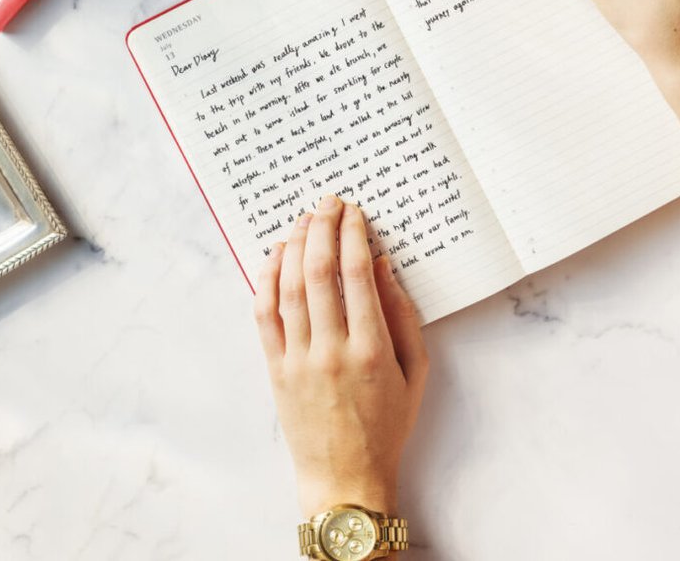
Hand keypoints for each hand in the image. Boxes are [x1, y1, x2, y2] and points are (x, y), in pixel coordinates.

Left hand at [254, 194, 428, 517]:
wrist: (345, 476)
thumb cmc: (387, 426)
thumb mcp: (415, 372)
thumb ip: (402, 316)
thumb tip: (381, 266)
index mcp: (371, 349)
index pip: (357, 274)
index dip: (353, 234)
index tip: (355, 212)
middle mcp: (331, 350)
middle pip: (320, 271)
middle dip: (323, 228)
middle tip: (329, 203)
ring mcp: (298, 359)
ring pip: (290, 287)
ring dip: (295, 245)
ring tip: (304, 219)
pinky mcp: (275, 369)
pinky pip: (264, 315)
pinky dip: (267, 279)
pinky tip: (275, 255)